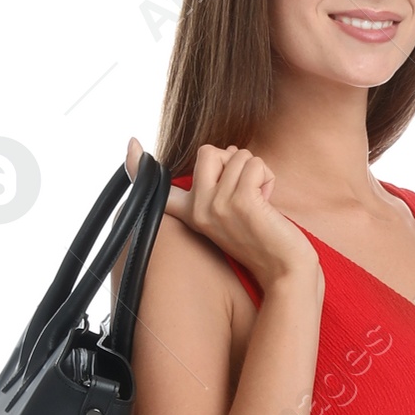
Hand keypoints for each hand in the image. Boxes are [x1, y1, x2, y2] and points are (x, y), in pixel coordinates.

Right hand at [128, 136, 317, 290]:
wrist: (283, 269)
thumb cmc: (262, 239)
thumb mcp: (230, 213)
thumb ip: (218, 186)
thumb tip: (225, 150)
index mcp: (191, 214)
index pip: (159, 189)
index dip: (137, 165)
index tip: (131, 145)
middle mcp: (198, 210)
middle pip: (208, 151)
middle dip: (234, 160)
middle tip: (245, 191)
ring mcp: (217, 206)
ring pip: (237, 155)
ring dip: (256, 171)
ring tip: (260, 201)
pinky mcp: (240, 202)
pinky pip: (254, 164)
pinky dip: (267, 177)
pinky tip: (268, 201)